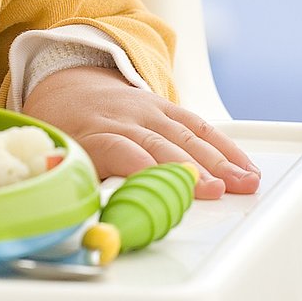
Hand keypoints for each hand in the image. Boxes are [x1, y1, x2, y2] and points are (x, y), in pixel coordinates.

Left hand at [21, 66, 259, 198]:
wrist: (68, 86)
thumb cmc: (66, 129)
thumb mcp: (58, 153)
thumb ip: (75, 179)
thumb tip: (86, 214)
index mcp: (91, 134)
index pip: (118, 149)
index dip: (143, 168)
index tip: (163, 189)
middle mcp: (122, 119)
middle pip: (159, 144)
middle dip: (189, 168)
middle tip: (214, 191)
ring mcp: (147, 110)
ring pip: (186, 134)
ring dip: (217, 160)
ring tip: (242, 183)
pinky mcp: (166, 106)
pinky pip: (200, 125)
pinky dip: (225, 146)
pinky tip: (243, 166)